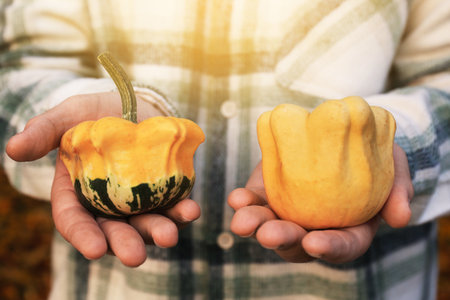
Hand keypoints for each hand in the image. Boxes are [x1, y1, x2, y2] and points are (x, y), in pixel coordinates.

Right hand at [6, 92, 200, 266]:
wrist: (136, 102)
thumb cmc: (97, 110)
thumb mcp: (69, 115)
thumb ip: (44, 131)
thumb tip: (13, 148)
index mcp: (78, 192)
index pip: (74, 220)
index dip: (83, 236)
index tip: (95, 249)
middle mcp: (108, 203)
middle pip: (113, 230)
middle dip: (124, 244)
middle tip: (135, 256)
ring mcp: (139, 200)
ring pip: (146, 224)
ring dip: (158, 231)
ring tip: (170, 235)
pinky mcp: (165, 191)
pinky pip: (174, 205)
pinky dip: (182, 211)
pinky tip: (191, 210)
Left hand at [228, 144, 412, 263]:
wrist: (340, 132)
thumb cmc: (372, 154)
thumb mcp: (394, 165)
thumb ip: (399, 190)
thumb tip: (401, 218)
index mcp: (349, 227)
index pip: (342, 245)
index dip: (330, 247)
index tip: (314, 242)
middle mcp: (316, 225)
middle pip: (298, 242)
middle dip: (282, 239)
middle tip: (269, 235)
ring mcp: (290, 210)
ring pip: (270, 226)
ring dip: (255, 225)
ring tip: (242, 220)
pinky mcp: (270, 191)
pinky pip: (254, 202)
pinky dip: (244, 202)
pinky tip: (237, 198)